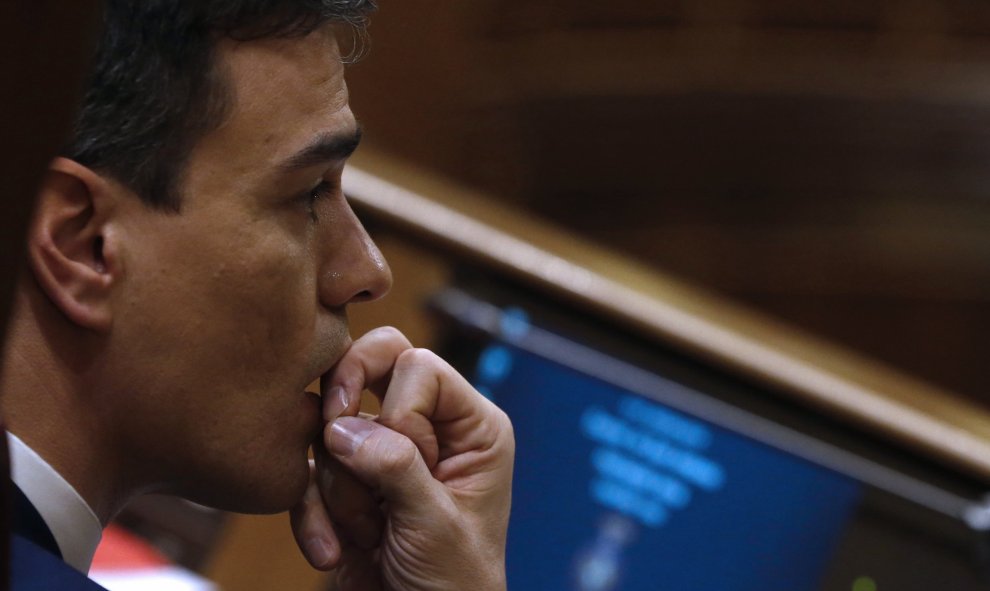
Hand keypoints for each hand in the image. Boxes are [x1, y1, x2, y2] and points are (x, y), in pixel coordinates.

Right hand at [290, 327, 514, 590]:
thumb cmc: (454, 584)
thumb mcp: (435, 523)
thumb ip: (396, 467)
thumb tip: (339, 425)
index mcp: (471, 426)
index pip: (419, 365)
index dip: (398, 409)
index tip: (402, 460)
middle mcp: (429, 428)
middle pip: (372, 364)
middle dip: (345, 408)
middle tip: (336, 440)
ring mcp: (383, 452)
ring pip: (331, 425)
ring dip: (340, 489)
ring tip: (370, 534)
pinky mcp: (347, 482)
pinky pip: (308, 472)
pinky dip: (312, 516)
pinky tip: (333, 552)